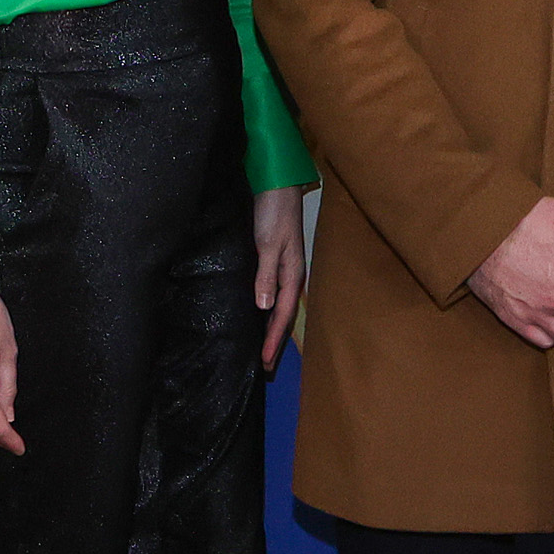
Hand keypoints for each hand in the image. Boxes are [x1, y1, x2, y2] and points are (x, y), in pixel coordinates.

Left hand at [252, 186, 307, 369]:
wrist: (277, 187)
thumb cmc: (274, 214)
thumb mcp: (268, 244)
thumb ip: (266, 275)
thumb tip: (264, 307)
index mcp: (292, 275)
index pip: (282, 316)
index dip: (273, 340)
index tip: (264, 362)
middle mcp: (290, 277)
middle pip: (283, 317)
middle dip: (275, 342)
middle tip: (265, 367)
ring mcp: (284, 271)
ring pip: (279, 308)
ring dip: (272, 329)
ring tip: (264, 349)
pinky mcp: (274, 264)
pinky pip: (273, 296)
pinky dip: (268, 312)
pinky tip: (261, 317)